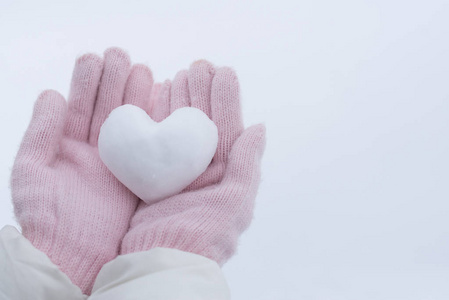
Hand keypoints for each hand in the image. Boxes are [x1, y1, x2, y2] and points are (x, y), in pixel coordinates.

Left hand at [11, 48, 153, 293]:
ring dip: (136, 96)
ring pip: (130, 123)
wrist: (74, 257)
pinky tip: (160, 101)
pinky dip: (155, 124)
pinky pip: (149, 146)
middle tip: (122, 55)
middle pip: (107, 109)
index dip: (87, 81)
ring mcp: (119, 163)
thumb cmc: (47, 218)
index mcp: (68, 146)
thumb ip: (40, 133)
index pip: (80, 106)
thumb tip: (51, 94)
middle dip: (114, 81)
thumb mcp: (32, 171)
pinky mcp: (139, 177)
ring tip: (143, 70)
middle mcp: (96, 151)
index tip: (95, 57)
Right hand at [121, 60, 265, 264]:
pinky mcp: (152, 174)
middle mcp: (203, 168)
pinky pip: (155, 141)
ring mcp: (177, 170)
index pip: (227, 126)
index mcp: (226, 171)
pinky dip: (156, 118)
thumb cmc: (206, 234)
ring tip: (181, 74)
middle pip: (202, 122)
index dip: (225, 98)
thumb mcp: (235, 200)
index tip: (221, 71)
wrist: (163, 260)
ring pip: (178, 127)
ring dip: (179, 100)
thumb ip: (247, 163)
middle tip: (198, 66)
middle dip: (201, 93)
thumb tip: (260, 126)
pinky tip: (158, 96)